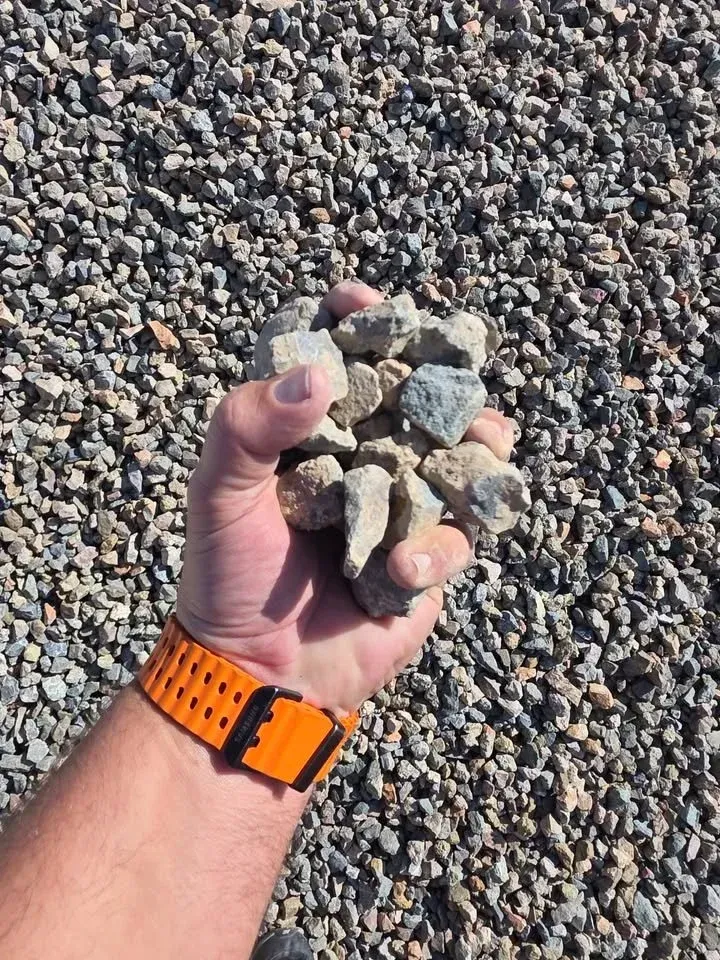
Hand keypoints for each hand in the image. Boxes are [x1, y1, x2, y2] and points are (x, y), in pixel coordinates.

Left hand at [176, 282, 515, 716]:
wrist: (261, 672)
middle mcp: (362, 457)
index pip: (338, 358)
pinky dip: (438, 550)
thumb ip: (249, 426)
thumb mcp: (218, 494)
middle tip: (454, 365)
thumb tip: (319, 378)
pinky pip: (459, 536)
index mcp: (309, 433)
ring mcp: (401, 506)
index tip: (363, 304)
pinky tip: (402, 572)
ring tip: (482, 441)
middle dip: (441, 375)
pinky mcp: (429, 557)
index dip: (354, 321)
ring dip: (476, 445)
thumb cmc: (230, 576)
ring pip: (460, 458)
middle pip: (415, 396)